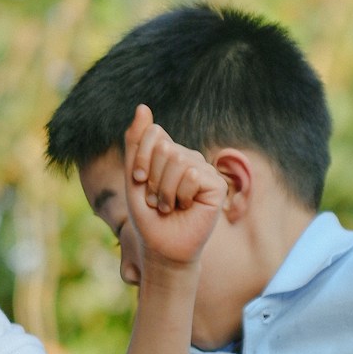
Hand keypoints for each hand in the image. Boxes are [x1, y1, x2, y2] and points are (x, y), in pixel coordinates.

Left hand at [123, 103, 226, 273]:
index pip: (154, 133)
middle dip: (153, 179)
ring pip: (179, 161)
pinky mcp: (217, 184)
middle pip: (165, 147)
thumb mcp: (135, 176)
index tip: (138, 181)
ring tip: (169, 206)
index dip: (141, 158)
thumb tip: (143, 106)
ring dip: (166, 190)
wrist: (162, 247)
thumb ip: (136, 141)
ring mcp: (205, 169)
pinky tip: (186, 208)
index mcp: (170, 153)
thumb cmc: (148, 216)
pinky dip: (182, 195)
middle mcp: (189, 157)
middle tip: (157, 201)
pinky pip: (193, 174)